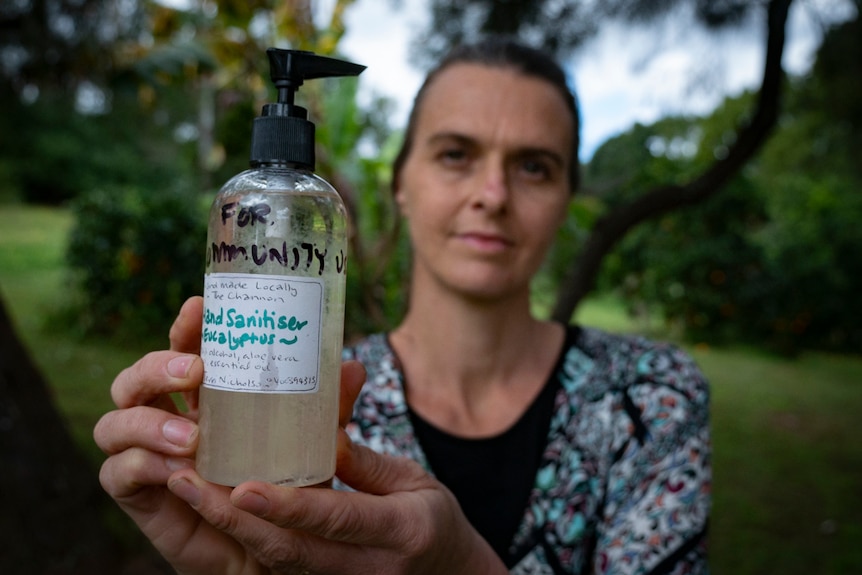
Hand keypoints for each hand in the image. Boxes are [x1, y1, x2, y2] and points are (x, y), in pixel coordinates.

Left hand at [95, 296, 505, 573]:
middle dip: (234, 520)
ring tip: (187, 491)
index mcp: (400, 530)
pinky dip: (243, 541)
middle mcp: (367, 566)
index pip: (336, 518)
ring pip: (277, 563)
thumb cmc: (434, 521)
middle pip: (291, 550)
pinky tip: (213, 511)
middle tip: (188, 483)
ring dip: (229, 529)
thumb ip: (366, 462)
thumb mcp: (414, 481)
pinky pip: (279, 567)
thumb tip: (324, 434)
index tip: (244, 487)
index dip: (288, 507)